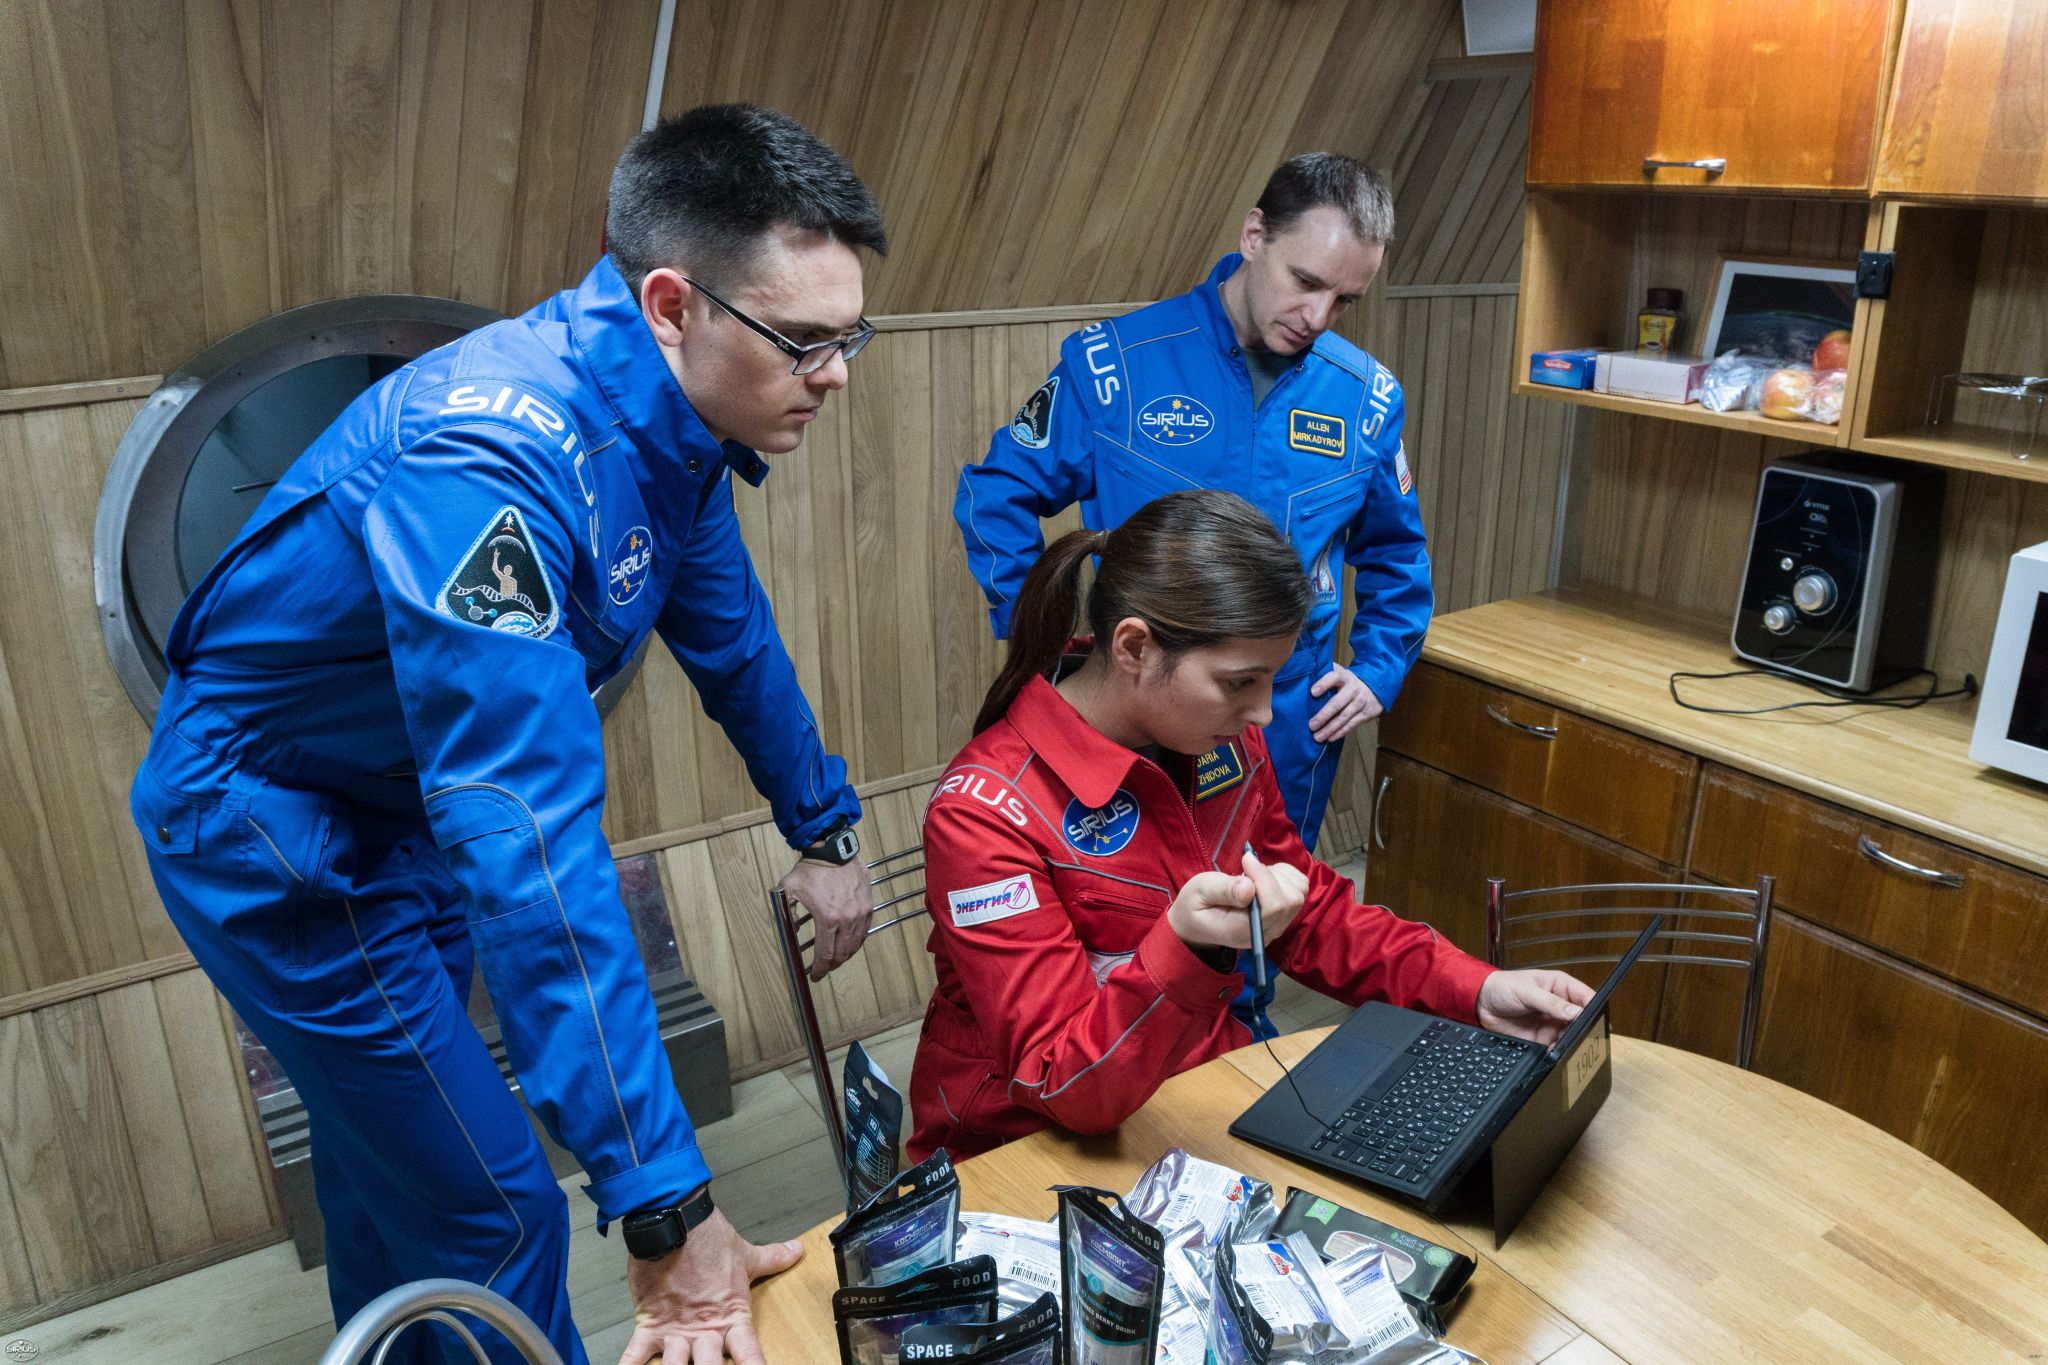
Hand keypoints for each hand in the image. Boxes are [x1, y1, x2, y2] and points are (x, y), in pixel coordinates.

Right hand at [619, 1207, 801, 1364]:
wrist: (673, 1220)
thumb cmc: (707, 1238)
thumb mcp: (745, 1254)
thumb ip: (772, 1258)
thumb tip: (796, 1251)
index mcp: (731, 1317)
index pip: (749, 1355)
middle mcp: (704, 1331)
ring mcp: (675, 1330)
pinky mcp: (649, 1324)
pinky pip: (634, 1355)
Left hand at [780, 856, 874, 980]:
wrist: (833, 849)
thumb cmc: (811, 868)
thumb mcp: (788, 890)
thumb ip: (786, 913)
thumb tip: (789, 932)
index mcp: (827, 918)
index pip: (825, 955)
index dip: (819, 970)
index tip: (814, 976)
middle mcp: (846, 919)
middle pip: (841, 954)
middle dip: (831, 966)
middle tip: (823, 968)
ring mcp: (860, 913)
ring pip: (854, 945)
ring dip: (844, 956)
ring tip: (834, 958)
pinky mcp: (868, 906)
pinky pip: (864, 932)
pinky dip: (856, 942)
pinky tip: (848, 943)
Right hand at [1166, 850, 1308, 951]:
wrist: (1197, 922)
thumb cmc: (1195, 906)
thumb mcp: (1199, 892)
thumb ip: (1223, 890)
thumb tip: (1250, 887)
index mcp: (1243, 930)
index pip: (1274, 907)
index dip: (1265, 878)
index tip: (1245, 860)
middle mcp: (1266, 932)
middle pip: (1291, 900)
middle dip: (1272, 875)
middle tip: (1247, 869)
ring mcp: (1277, 925)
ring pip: (1298, 893)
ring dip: (1279, 875)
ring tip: (1254, 874)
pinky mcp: (1283, 915)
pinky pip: (1299, 889)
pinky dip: (1286, 876)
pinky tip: (1264, 877)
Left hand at [1308, 664, 1382, 742]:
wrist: (1374, 688)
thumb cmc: (1346, 682)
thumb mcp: (1338, 672)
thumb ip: (1323, 672)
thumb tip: (1303, 677)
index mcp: (1344, 676)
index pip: (1334, 677)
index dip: (1323, 684)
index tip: (1313, 692)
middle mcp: (1353, 689)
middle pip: (1338, 703)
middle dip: (1324, 715)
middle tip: (1312, 725)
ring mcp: (1359, 703)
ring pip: (1343, 717)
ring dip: (1329, 729)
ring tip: (1317, 737)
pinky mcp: (1364, 715)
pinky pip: (1350, 725)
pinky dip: (1339, 733)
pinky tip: (1329, 738)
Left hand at [1477, 969, 1594, 1046]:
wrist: (1479, 1004)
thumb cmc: (1501, 987)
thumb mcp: (1526, 991)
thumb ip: (1550, 1002)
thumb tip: (1574, 1012)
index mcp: (1559, 986)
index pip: (1585, 996)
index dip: (1593, 1006)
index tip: (1597, 1016)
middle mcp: (1559, 1006)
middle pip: (1581, 1018)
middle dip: (1584, 1027)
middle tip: (1583, 1033)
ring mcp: (1552, 1023)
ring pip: (1571, 1034)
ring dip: (1572, 1040)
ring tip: (1567, 1042)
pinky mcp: (1542, 1038)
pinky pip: (1557, 1046)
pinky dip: (1559, 1050)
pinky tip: (1556, 1051)